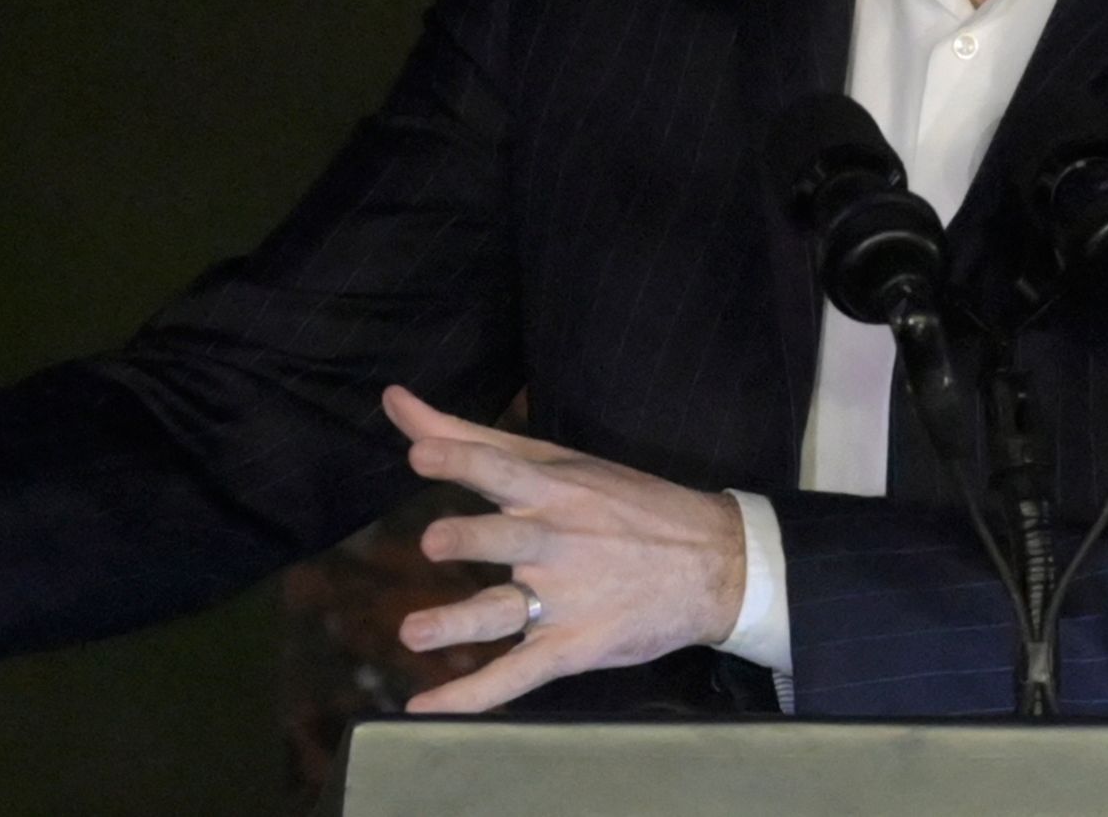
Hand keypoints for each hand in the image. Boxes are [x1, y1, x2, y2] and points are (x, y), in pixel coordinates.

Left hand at [382, 385, 745, 712]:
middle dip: (470, 539)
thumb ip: (469, 438)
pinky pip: (516, 675)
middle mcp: (556, 543)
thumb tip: (395, 402)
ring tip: (412, 633)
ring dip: (458, 623)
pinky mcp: (571, 647)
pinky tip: (425, 706)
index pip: (501, 470)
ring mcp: (564, 600)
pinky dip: (471, 696)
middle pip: (505, 539)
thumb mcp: (558, 461)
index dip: (461, 460)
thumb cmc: (623, 504)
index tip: (420, 453)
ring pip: (503, 611)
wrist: (711, 564)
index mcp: (554, 490)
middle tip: (433, 541)